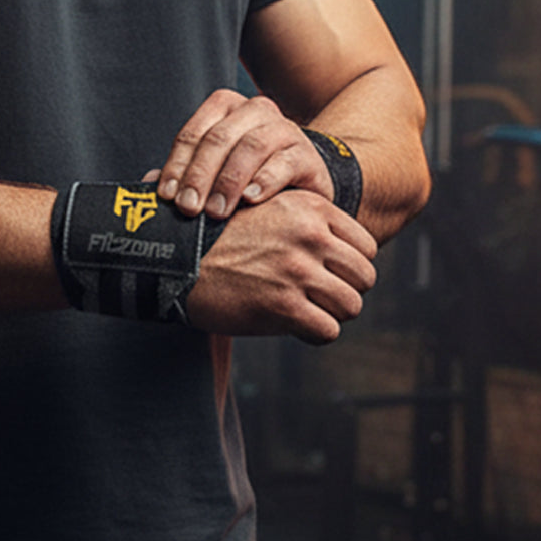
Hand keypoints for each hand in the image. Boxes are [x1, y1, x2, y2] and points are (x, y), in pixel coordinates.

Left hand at [153, 90, 334, 219]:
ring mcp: (284, 129)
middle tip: (190, 208)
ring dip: (229, 180)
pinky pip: (285, 162)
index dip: (177, 164)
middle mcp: (254, 110)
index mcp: (224, 108)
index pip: (193, 133)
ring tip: (217, 211)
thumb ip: (184, 174)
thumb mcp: (214, 171)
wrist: (302, 180)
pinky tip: (252, 198)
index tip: (168, 196)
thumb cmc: (248, 175)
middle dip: (199, 175)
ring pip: (251, 146)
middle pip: (219, 138)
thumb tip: (146, 186)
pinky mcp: (307, 154)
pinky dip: (266, 180)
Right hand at [185, 190, 377, 342]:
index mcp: (309, 207)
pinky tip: (293, 326)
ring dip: (331, 314)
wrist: (175, 257)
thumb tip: (340, 249)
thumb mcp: (264, 209)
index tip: (329, 272)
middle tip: (320, 296)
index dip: (350, 264)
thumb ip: (303, 222)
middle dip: (346, 290)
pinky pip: (327, 331)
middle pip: (365, 276)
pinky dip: (313, 334)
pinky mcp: (284, 305)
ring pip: (351, 305)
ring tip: (306, 311)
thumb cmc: (218, 237)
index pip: (365, 244)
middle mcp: (309, 235)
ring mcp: (297, 270)